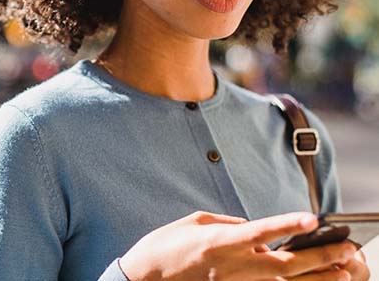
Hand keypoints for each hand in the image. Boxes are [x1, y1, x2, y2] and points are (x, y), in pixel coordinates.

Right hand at [118, 210, 357, 280]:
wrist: (147, 280)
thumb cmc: (165, 246)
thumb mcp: (195, 222)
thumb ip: (227, 223)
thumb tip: (250, 227)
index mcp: (220, 242)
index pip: (261, 232)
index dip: (287, 225)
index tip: (312, 219)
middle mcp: (233, 267)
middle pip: (284, 266)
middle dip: (319, 259)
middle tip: (346, 250)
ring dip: (315, 278)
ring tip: (342, 272)